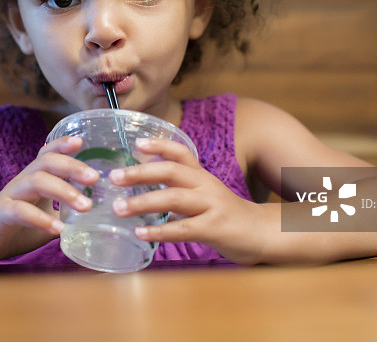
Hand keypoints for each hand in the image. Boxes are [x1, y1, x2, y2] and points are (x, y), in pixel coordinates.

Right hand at [0, 136, 98, 263]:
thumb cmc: (19, 226)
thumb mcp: (49, 216)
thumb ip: (69, 213)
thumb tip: (100, 216)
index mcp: (35, 177)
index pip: (48, 153)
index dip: (63, 144)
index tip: (82, 142)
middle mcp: (23, 181)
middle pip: (46, 162)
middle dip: (72, 166)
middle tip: (95, 178)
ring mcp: (10, 196)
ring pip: (36, 182)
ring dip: (63, 191)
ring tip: (86, 206)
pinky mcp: (0, 215)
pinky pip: (20, 211)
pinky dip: (40, 219)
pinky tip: (58, 229)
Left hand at [109, 138, 266, 264]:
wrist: (262, 232)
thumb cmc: (225, 214)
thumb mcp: (205, 193)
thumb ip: (180, 186)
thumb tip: (143, 181)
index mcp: (201, 175)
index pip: (180, 152)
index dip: (159, 145)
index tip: (135, 142)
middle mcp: (206, 185)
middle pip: (171, 171)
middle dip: (140, 173)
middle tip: (113, 177)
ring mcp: (211, 206)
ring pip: (174, 198)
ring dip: (143, 203)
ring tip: (119, 208)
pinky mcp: (214, 228)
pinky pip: (183, 228)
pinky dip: (159, 231)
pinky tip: (140, 234)